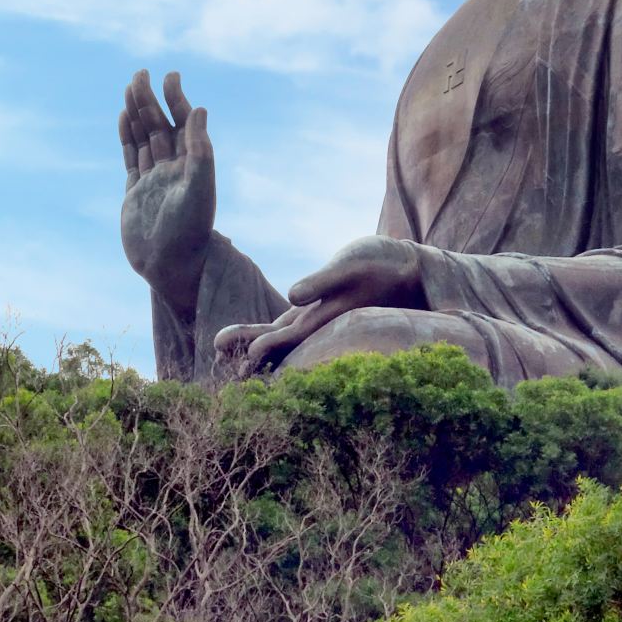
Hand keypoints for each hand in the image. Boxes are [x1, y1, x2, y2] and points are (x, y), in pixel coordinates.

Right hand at [119, 70, 215, 313]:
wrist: (170, 267)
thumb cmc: (190, 230)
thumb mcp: (199, 187)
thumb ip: (199, 149)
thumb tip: (199, 109)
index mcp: (192, 165)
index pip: (183, 123)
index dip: (176, 99)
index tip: (170, 75)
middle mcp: (173, 169)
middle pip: (159, 126)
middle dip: (150, 99)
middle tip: (140, 74)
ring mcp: (153, 179)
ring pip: (143, 138)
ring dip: (137, 112)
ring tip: (130, 87)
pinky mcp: (135, 192)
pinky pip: (131, 157)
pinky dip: (126, 136)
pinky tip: (123, 117)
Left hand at [214, 235, 426, 374]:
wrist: (406, 268)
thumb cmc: (380, 265)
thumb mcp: (349, 269)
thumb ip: (321, 282)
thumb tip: (292, 295)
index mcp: (322, 320)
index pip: (286, 339)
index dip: (263, 348)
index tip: (242, 356)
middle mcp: (316, 324)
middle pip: (274, 341)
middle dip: (245, 347)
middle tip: (215, 350)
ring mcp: (315, 318)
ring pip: (276, 334)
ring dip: (249, 339)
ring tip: (218, 344)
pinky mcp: (316, 308)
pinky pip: (285, 324)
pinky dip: (265, 329)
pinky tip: (247, 334)